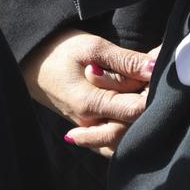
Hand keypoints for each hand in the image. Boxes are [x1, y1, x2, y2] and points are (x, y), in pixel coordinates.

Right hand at [20, 29, 154, 156]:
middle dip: (148, 101)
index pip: (137, 109)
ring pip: (126, 135)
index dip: (153, 91)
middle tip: (151, 78)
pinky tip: (131, 114)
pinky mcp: (89, 130)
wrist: (32, 62)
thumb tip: (155, 69)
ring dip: (139, 115)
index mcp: (91, 104)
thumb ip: (125, 61)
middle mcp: (91, 124)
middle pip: (134, 124)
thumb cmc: (60, 50)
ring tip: (141, 89)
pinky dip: (126, 130)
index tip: (158, 73)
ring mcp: (90, 130)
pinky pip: (113, 141)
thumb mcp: (92, 47)